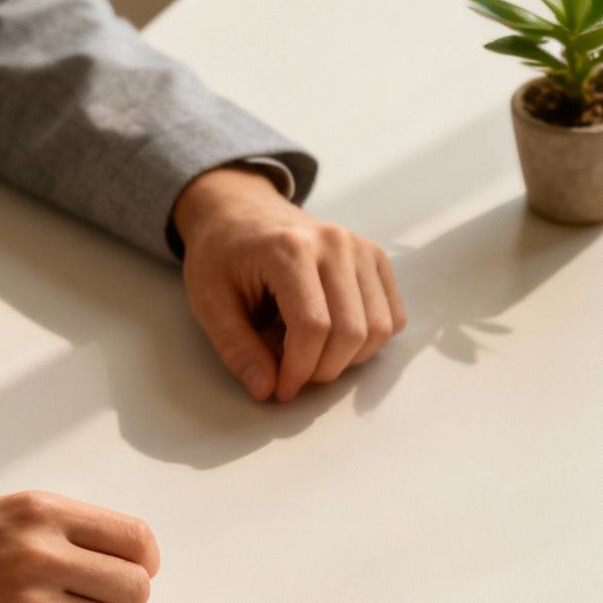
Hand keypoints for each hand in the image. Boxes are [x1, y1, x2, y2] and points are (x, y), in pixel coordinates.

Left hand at [173, 166, 406, 401]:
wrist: (240, 212)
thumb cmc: (222, 256)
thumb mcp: (209, 302)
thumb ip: (236, 349)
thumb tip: (266, 390)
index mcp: (290, 248)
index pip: (312, 326)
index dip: (299, 370)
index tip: (281, 389)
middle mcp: (335, 243)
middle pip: (352, 331)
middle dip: (324, 370)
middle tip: (295, 375)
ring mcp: (361, 248)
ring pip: (379, 329)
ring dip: (348, 359)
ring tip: (313, 354)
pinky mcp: (376, 258)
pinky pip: (393, 317)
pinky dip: (369, 341)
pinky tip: (335, 337)